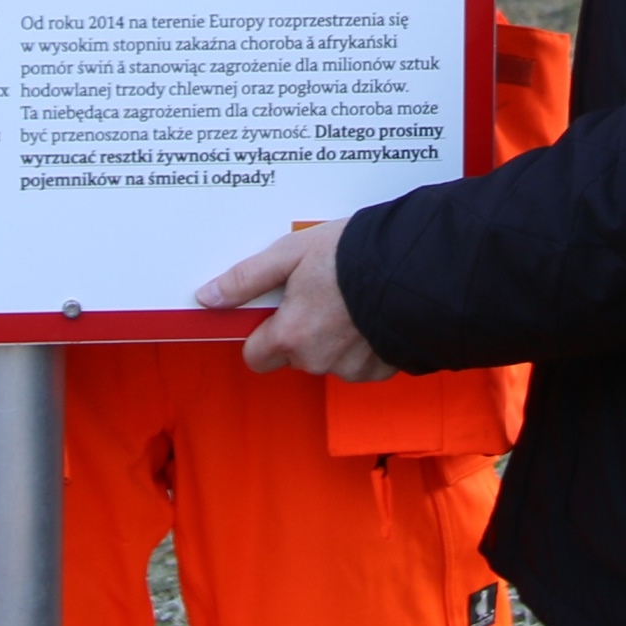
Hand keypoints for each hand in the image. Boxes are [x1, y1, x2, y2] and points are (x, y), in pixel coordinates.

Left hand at [194, 220, 395, 381]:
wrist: (418, 268)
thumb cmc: (353, 255)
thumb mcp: (292, 253)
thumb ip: (246, 279)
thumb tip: (207, 297)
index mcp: (290, 336)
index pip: (255, 356)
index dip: (263, 332)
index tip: (279, 308)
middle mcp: (317, 361)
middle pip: (293, 355)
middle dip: (300, 330)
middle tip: (319, 293)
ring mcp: (351, 370)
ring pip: (327, 358)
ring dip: (333, 336)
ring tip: (351, 299)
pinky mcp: (381, 371)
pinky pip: (359, 363)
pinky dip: (361, 343)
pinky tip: (372, 314)